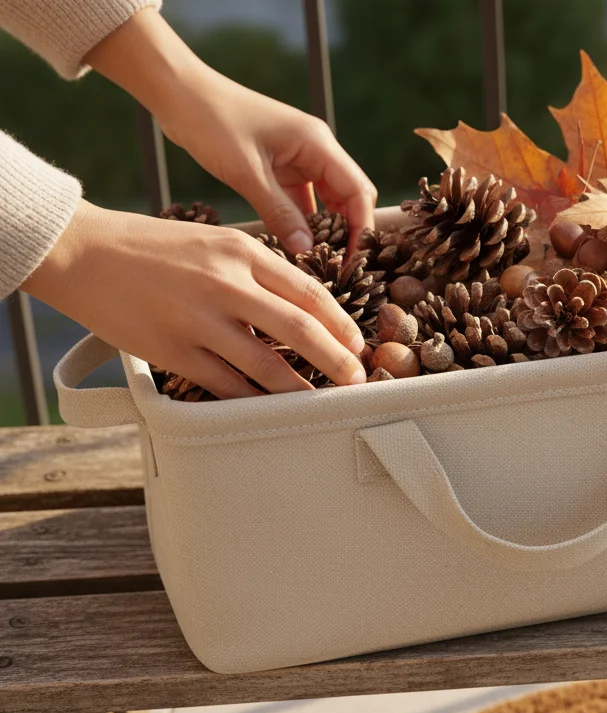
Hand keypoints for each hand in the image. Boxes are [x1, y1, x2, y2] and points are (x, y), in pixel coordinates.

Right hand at [24, 202, 366, 398]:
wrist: (80, 253)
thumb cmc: (149, 247)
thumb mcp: (213, 242)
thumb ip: (255, 271)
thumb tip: (298, 308)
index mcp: (241, 252)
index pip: (309, 292)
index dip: (341, 323)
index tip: (357, 343)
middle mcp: (225, 284)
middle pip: (301, 329)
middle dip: (337, 359)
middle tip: (356, 378)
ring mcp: (199, 321)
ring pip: (267, 365)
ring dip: (300, 388)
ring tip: (320, 400)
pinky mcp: (173, 351)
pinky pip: (225, 385)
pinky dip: (253, 400)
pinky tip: (269, 407)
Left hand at [157, 73, 376, 254]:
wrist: (179, 94)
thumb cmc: (213, 123)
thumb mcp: (246, 173)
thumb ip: (279, 213)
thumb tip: (306, 250)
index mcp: (318, 144)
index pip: (358, 191)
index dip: (361, 227)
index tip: (353, 261)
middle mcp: (316, 150)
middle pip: (348, 197)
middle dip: (347, 232)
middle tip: (338, 268)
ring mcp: (298, 158)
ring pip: (326, 201)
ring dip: (323, 230)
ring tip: (316, 262)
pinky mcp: (280, 167)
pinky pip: (300, 200)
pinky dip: (300, 221)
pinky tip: (293, 244)